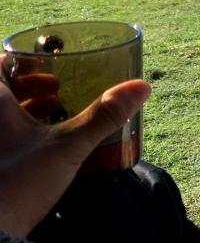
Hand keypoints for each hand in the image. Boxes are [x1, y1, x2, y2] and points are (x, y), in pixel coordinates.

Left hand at [0, 70, 150, 236]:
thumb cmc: (17, 181)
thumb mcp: (67, 146)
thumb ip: (104, 116)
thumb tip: (142, 87)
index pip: (0, 62)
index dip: (25, 61)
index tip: (51, 67)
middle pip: (3, 90)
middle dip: (31, 88)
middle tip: (60, 91)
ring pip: (3, 117)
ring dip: (27, 112)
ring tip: (58, 117)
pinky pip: (6, 140)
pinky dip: (22, 137)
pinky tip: (46, 149)